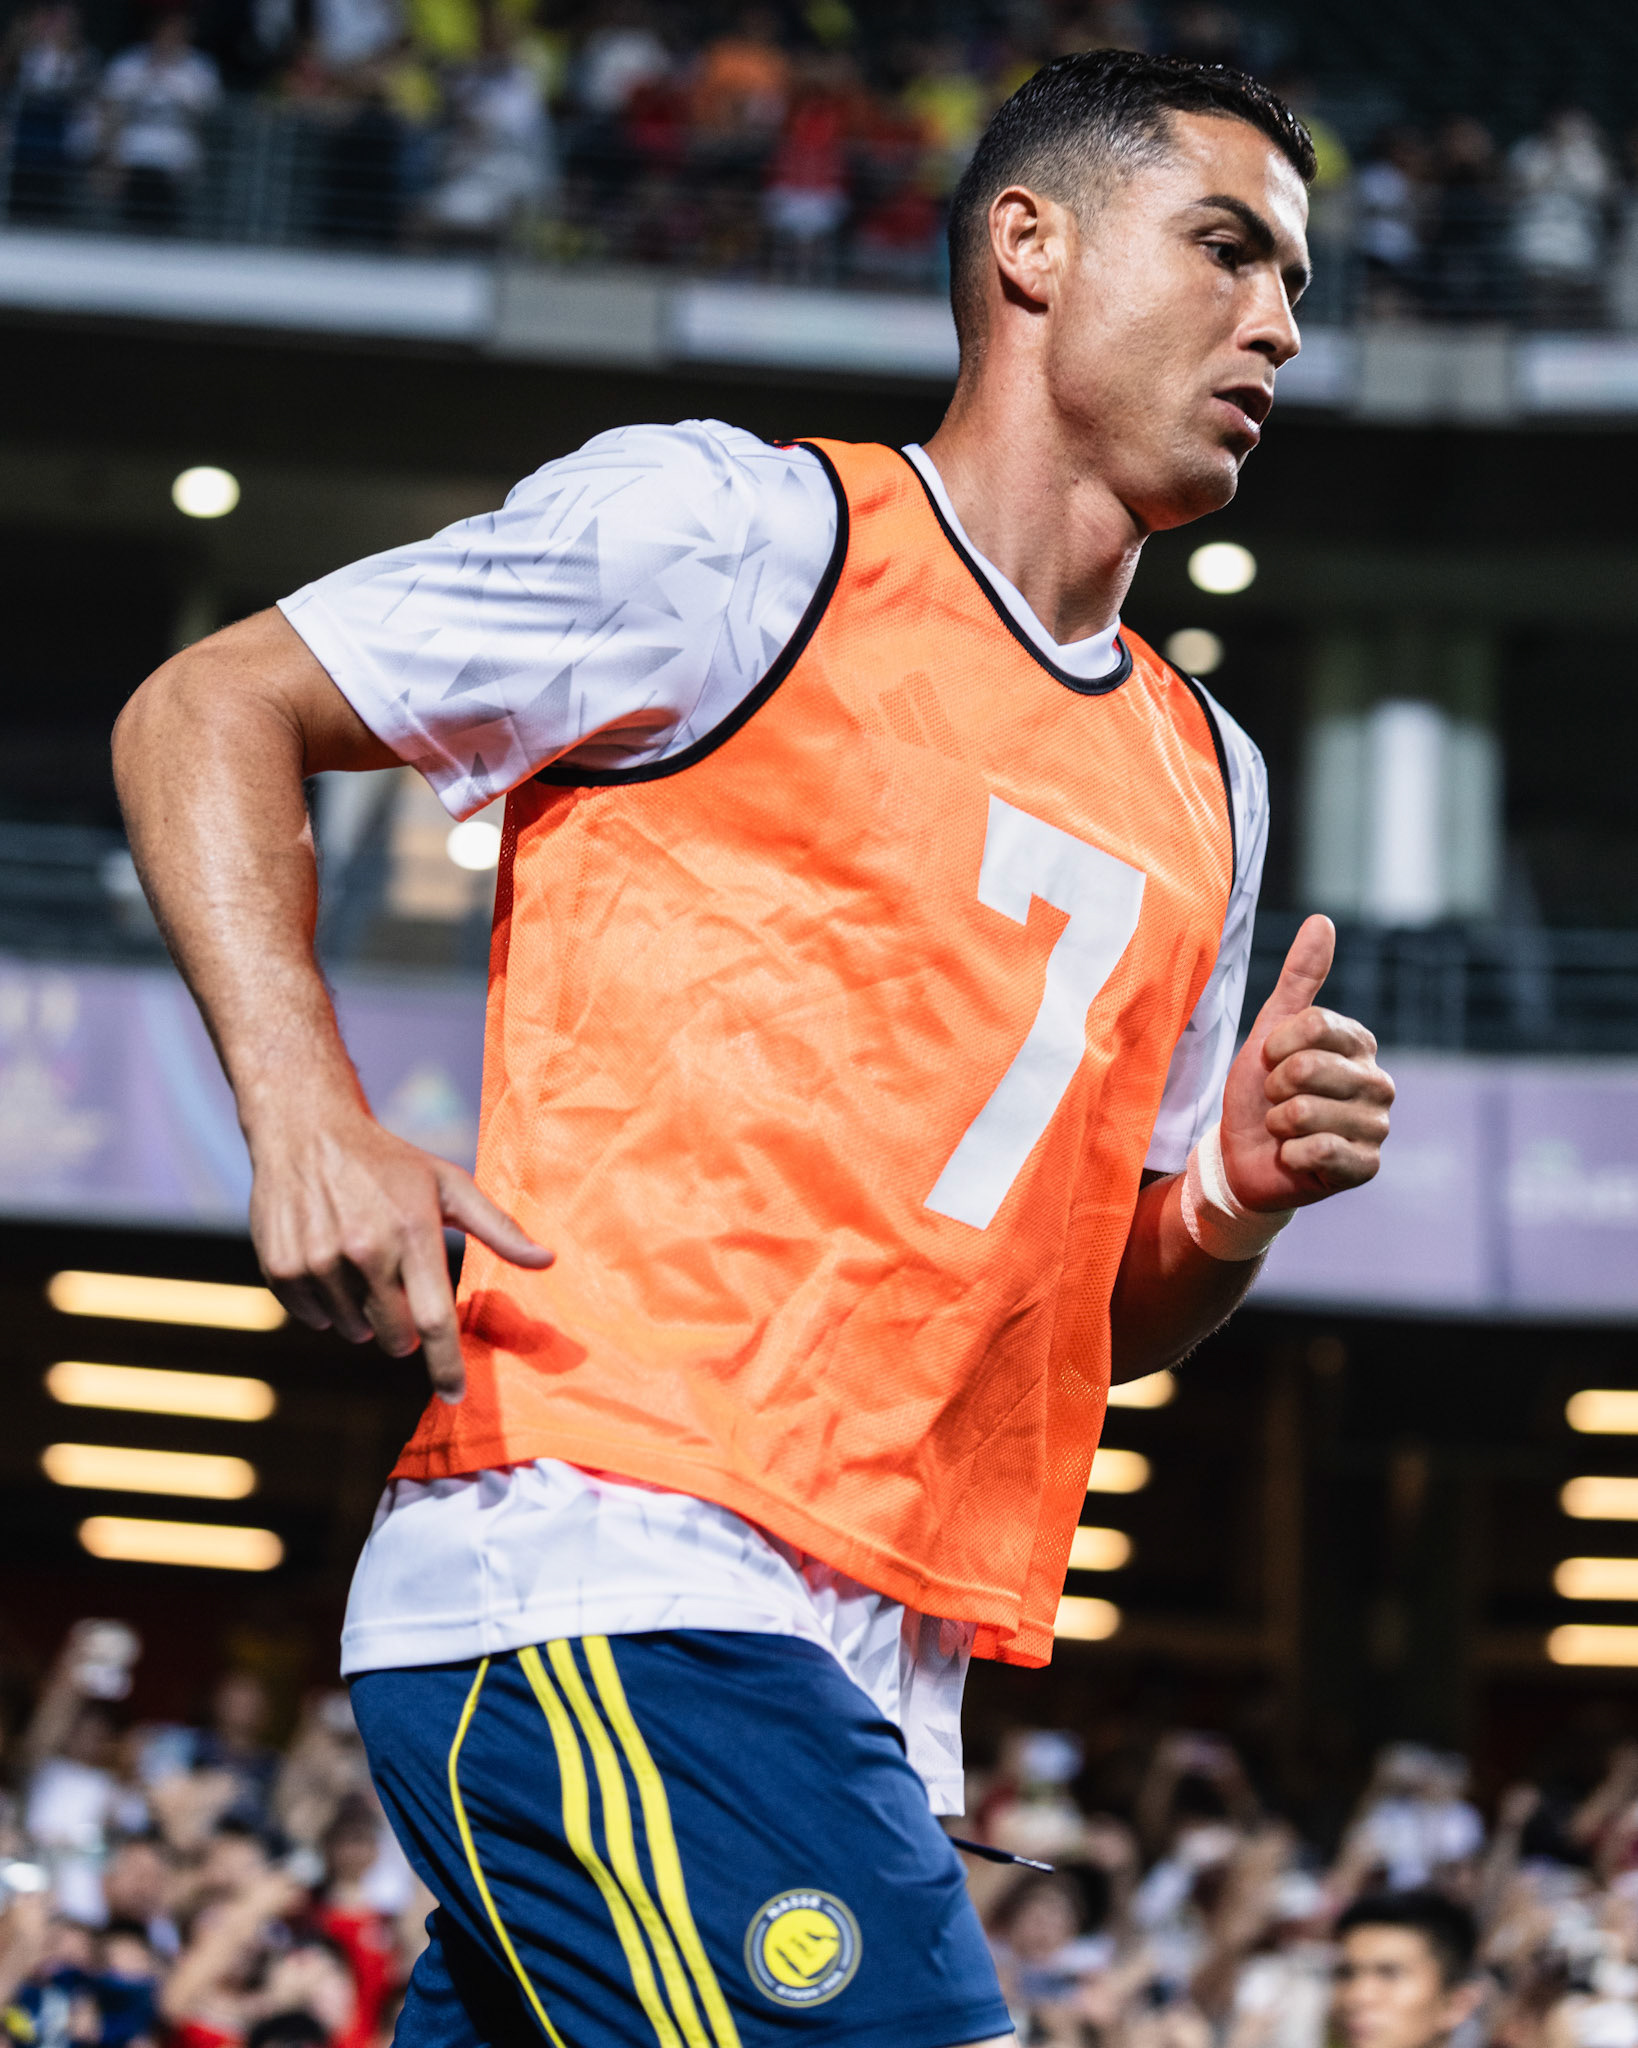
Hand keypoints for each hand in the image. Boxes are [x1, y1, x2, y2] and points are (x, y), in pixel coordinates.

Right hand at [249, 1099, 550, 1401]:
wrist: (307, 1132)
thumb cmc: (390, 1163)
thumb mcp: (449, 1184)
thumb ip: (498, 1229)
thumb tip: (547, 1261)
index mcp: (411, 1233)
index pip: (434, 1321)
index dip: (445, 1366)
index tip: (455, 1397)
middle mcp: (364, 1251)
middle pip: (394, 1336)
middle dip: (405, 1328)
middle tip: (400, 1284)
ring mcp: (318, 1262)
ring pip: (353, 1331)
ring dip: (364, 1314)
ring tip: (360, 1261)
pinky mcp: (282, 1269)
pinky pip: (314, 1319)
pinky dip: (326, 1305)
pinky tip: (328, 1259)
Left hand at [1219, 914, 1393, 1211]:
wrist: (1242, 1156)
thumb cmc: (1260, 1092)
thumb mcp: (1271, 1030)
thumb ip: (1299, 979)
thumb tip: (1322, 920)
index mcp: (1360, 1045)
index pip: (1315, 1024)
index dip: (1276, 1046)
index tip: (1271, 1062)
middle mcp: (1379, 1083)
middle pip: (1308, 1068)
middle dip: (1275, 1087)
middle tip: (1278, 1101)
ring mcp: (1377, 1127)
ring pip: (1308, 1112)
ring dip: (1279, 1124)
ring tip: (1285, 1129)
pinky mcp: (1367, 1167)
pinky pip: (1320, 1151)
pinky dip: (1291, 1154)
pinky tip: (1295, 1157)